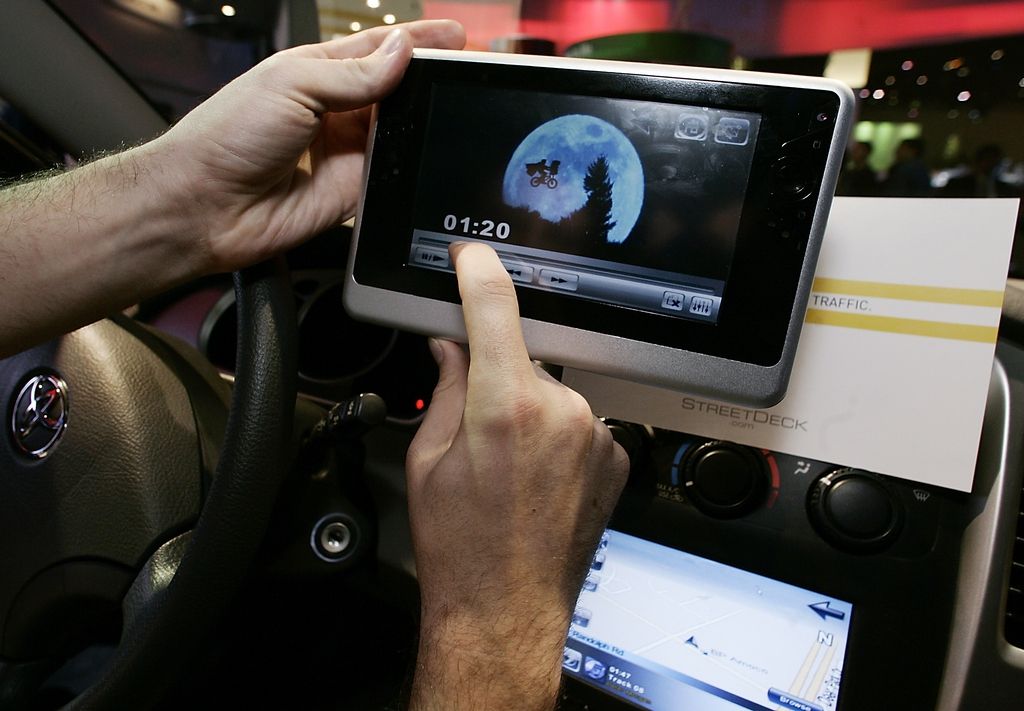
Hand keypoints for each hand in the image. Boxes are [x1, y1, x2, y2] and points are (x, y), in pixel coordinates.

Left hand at [151, 20, 464, 272]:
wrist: (207, 205)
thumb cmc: (228, 135)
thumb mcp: (292, 84)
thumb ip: (352, 73)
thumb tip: (402, 53)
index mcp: (317, 72)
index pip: (378, 50)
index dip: (416, 41)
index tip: (455, 37)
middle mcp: (335, 111)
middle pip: (396, 92)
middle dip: (429, 83)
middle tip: (466, 75)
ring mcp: (345, 153)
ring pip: (401, 134)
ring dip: (424, 124)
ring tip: (457, 109)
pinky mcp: (352, 193)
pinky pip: (393, 178)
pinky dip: (411, 169)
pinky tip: (429, 156)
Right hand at [405, 242, 628, 709]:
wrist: (506, 609)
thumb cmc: (461, 547)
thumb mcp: (427, 460)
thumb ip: (446, 390)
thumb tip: (452, 348)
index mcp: (505, 408)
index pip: (494, 310)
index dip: (479, 274)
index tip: (472, 258)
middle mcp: (561, 413)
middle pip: (524, 356)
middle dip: (496, 373)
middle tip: (475, 422)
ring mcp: (595, 434)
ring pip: (552, 390)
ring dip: (528, 407)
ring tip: (507, 465)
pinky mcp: (615, 454)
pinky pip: (578, 420)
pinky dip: (556, 433)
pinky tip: (536, 475)